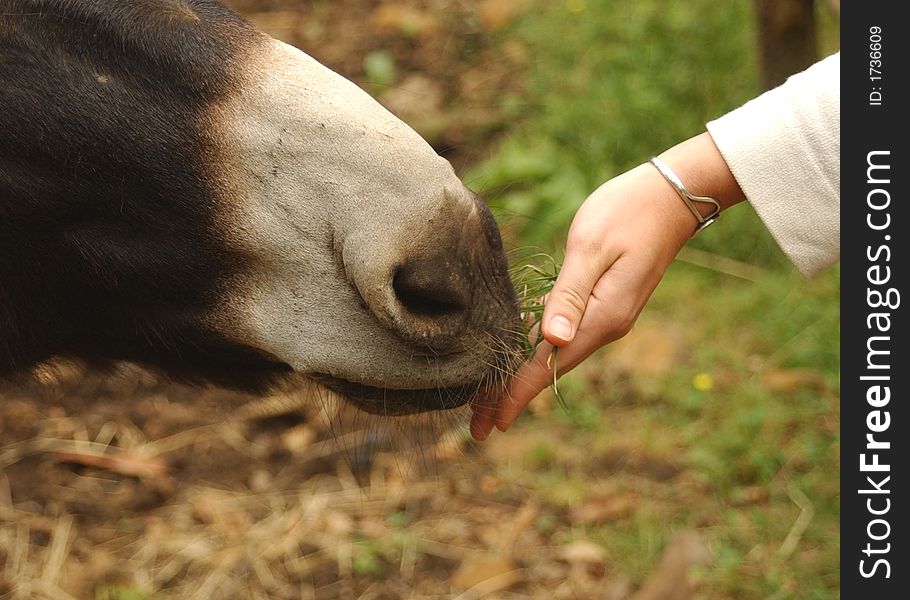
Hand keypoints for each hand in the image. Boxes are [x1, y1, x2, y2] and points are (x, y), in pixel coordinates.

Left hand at [470, 132, 743, 439]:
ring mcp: (605, 317)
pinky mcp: (603, 304)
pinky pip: (562, 338)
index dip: (517, 394)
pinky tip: (516, 359)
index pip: (549, 366)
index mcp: (601, 317)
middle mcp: (604, 326)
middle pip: (549, 370)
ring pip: (554, 357)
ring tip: (486, 400)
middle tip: (475, 425)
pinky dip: (535, 354)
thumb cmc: (628, 212)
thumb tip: (552, 341)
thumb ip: (570, 294)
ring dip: (520, 379)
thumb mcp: (592, 247)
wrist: (672, 197)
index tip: (490, 422)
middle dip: (511, 396)